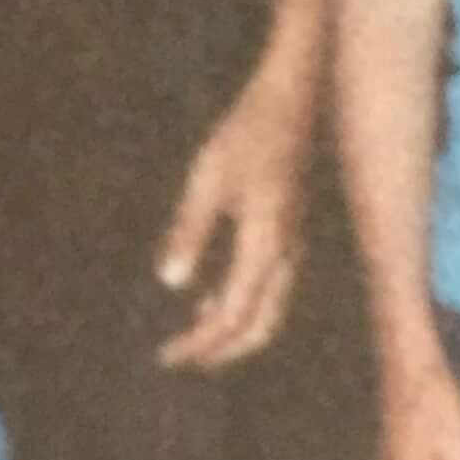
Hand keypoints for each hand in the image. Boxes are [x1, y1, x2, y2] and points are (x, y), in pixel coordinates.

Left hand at [154, 68, 312, 370]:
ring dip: (232, 332)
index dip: (199, 343)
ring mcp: (292, 246)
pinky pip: (271, 288)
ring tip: (192, 335)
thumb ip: (189, 232)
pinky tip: (209, 296)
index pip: (231, 315)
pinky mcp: (289, 234)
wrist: (292, 100)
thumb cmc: (246, 133)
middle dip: (219, 351)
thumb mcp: (207, 179)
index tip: (166, 356)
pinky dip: (242, 306)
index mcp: (265, 244)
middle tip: (180, 359)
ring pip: (270, 312)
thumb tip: (171, 283)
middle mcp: (286, 254)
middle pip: (259, 328)